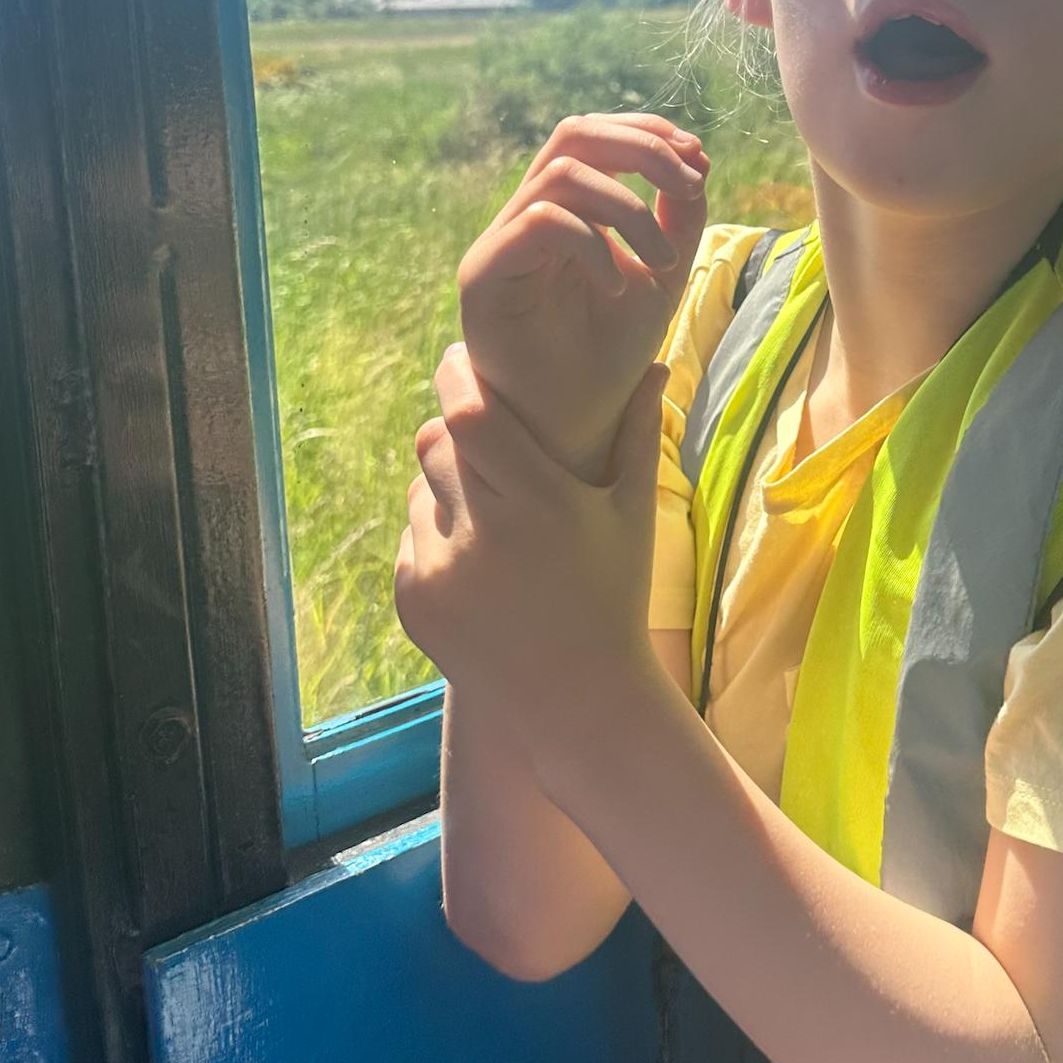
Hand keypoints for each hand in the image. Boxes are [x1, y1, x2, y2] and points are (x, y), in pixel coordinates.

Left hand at [394, 344, 667, 767]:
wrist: (578, 700)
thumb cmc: (615, 597)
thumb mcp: (633, 514)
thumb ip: (638, 433)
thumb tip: (651, 364)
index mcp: (540, 500)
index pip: (470, 414)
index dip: (458, 379)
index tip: (464, 362)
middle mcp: (483, 532)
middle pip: (432, 443)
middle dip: (451, 433)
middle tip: (480, 438)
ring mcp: (439, 570)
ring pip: (419, 491)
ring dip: (445, 490)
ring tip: (492, 519)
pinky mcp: (414, 600)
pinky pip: (411, 541)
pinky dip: (437, 541)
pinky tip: (481, 568)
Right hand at [457, 114, 708, 480]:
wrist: (575, 426)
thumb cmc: (610, 356)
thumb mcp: (660, 275)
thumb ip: (677, 217)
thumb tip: (697, 156)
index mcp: (564, 209)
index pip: (594, 137)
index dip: (648, 132)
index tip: (699, 160)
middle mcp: (526, 216)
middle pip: (571, 135)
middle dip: (641, 147)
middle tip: (690, 184)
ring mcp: (500, 243)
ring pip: (560, 175)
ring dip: (628, 209)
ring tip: (663, 260)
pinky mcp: (484, 275)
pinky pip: (540, 222)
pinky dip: (592, 245)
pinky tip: (617, 287)